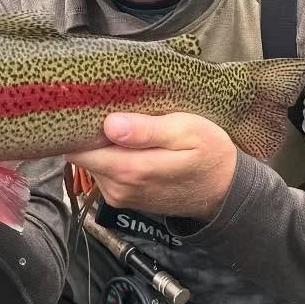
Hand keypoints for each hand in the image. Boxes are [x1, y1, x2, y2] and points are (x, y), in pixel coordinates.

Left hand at [66, 112, 238, 222]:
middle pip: (83, 156)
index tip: (92, 106)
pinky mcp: (124, 197)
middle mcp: (118, 188)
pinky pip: (105, 172)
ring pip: (93, 163)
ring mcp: (120, 196)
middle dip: (92, 133)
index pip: (79, 149)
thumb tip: (110, 125)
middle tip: (115, 109)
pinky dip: (113, 155)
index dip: (80, 126)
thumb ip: (147, 130)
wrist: (226, 191)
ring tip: (128, 125)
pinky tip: (133, 143)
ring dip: (104, 144)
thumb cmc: (210, 154)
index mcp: (130, 170)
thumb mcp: (187, 131)